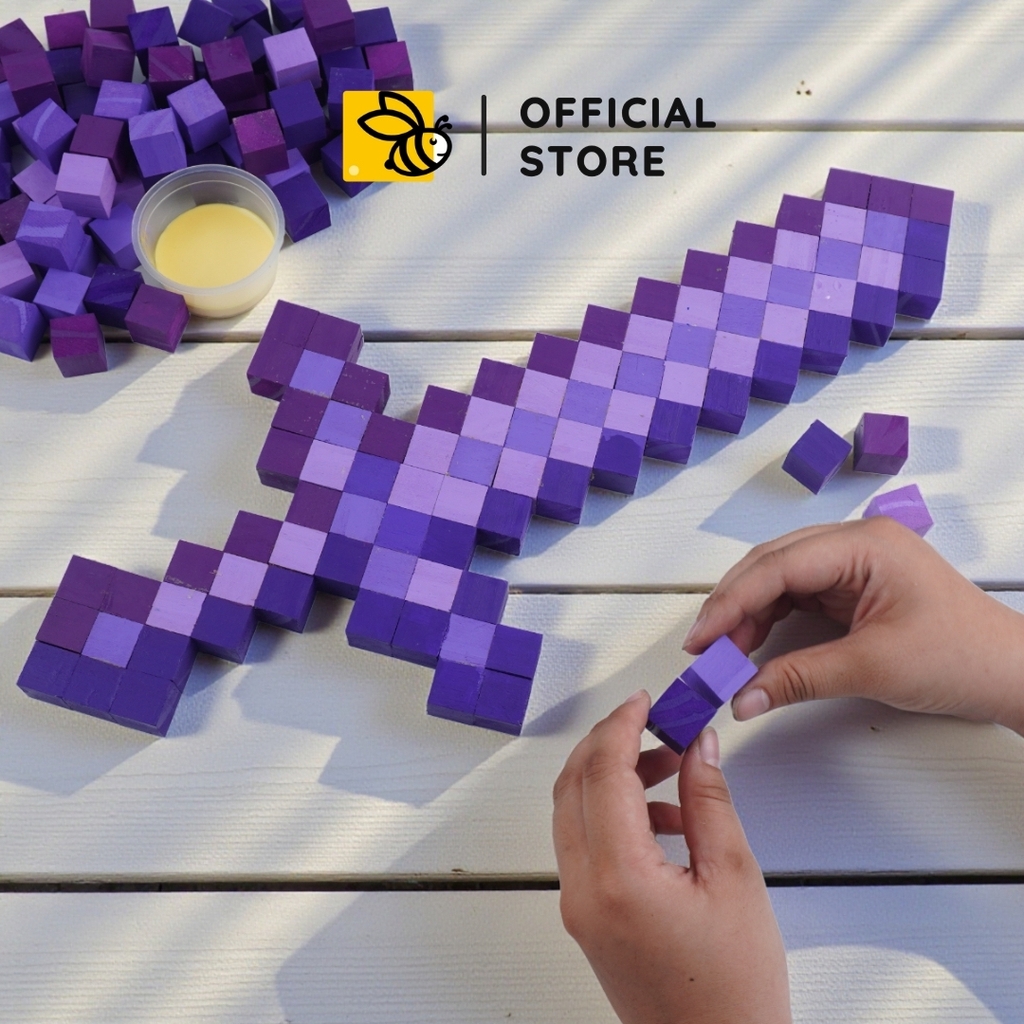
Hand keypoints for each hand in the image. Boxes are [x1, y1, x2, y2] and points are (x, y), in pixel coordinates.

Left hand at [552, 691, 789, 1023]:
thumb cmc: (734, 992)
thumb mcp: (734, 880)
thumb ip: (709, 800)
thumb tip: (699, 745)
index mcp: (618, 879)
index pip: (603, 774)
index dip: (622, 725)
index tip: (646, 700)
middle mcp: (582, 891)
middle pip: (573, 784)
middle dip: (609, 742)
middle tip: (653, 721)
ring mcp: (577, 906)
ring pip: (573, 811)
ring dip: (613, 776)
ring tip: (672, 765)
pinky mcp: (585, 916)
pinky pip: (585, 843)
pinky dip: (614, 813)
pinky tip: (666, 816)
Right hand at [686, 517, 1023, 733]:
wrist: (1010, 674)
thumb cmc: (963, 656)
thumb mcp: (873, 667)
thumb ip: (798, 677)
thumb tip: (742, 697)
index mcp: (865, 544)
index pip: (779, 565)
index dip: (733, 601)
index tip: (702, 639)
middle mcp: (855, 544)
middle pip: (772, 564)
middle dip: (734, 605)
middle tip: (703, 647)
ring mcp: (855, 563)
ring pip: (780, 579)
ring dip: (749, 614)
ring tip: (725, 653)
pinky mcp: (854, 588)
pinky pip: (798, 596)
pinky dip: (771, 621)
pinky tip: (754, 646)